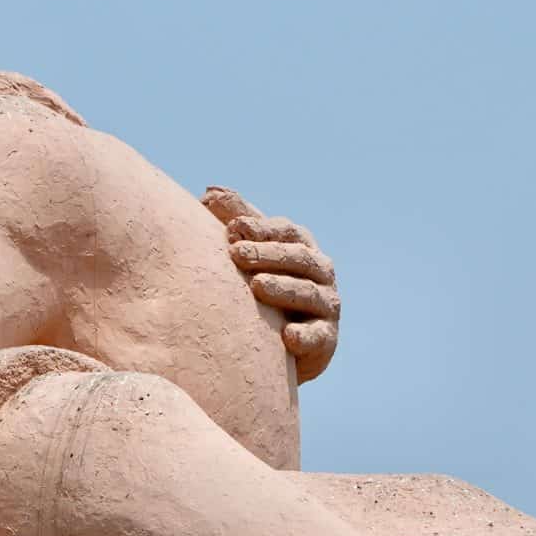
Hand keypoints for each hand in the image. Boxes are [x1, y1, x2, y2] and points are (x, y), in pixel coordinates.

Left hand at [204, 187, 340, 380]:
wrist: (283, 344)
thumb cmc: (264, 286)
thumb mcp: (253, 252)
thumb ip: (237, 221)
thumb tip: (210, 191)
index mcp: (301, 247)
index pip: (285, 231)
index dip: (261, 228)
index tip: (233, 226)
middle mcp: (319, 272)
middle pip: (299, 257)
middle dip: (268, 253)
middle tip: (236, 253)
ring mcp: (326, 306)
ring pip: (308, 293)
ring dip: (283, 288)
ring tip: (257, 286)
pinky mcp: (325, 339)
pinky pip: (318, 337)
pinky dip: (305, 336)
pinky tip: (288, 335)